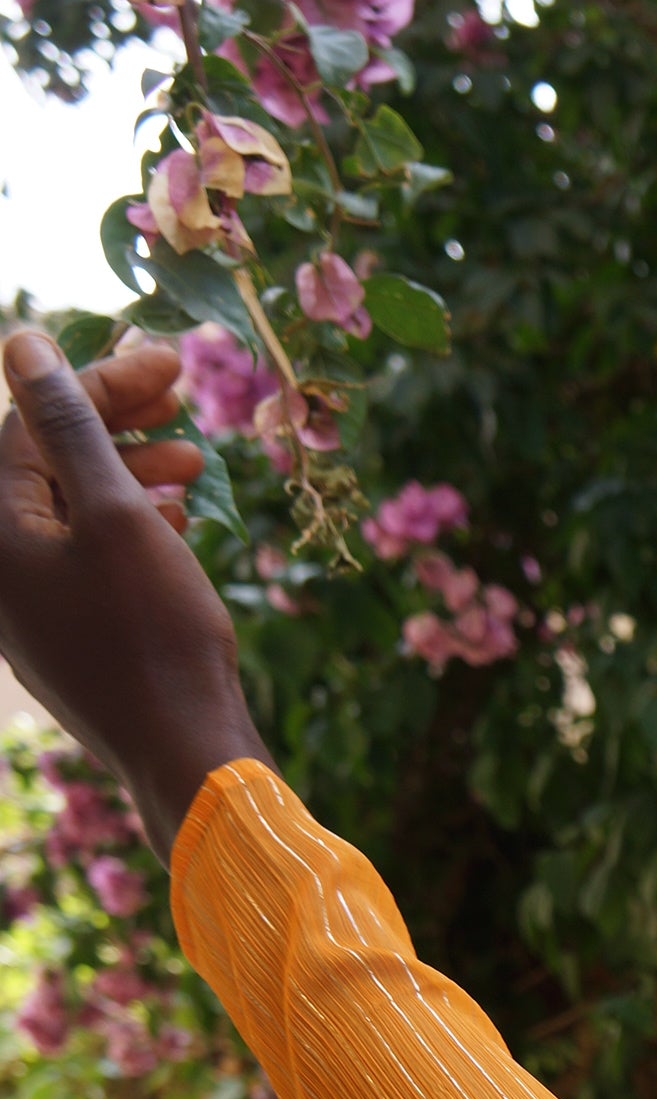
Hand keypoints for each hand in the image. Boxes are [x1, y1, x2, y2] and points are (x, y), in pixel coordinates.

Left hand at [0, 329, 269, 861]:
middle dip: (115, 426)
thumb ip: (68, 425)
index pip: (30, 426)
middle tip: (182, 401)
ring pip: (70, 512)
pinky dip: (126, 528)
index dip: (99, 385)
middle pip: (45, 466)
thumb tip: (20, 343)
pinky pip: (83, 559)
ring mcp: (28, 609)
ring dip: (129, 475)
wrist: (183, 755)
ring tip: (193, 466)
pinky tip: (176, 522)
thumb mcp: (114, 513)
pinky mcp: (65, 637)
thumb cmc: (153, 633)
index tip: (170, 366)